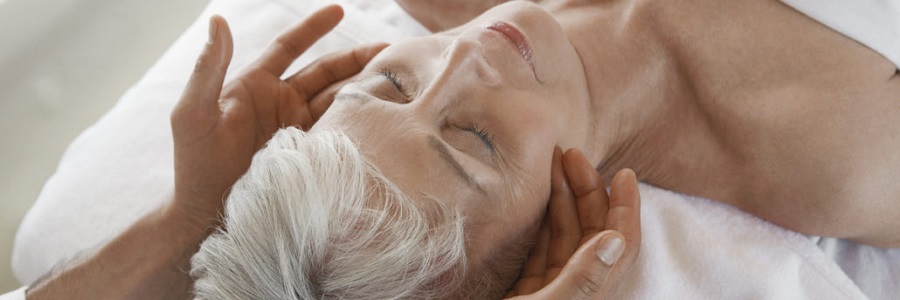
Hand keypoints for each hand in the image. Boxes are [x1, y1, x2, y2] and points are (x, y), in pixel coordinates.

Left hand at [170, 5, 386, 225]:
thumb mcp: (194, 114)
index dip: (314, 27)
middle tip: (392, 51)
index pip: (291, 46)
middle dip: (357, 58)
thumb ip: (208, 68)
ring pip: (339, 100)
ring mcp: (298, 129)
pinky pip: (340, 132)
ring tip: (398, 82)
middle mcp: (281, 102)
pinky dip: (361, 122)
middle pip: (326, 72)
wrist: (208, 217)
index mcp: (255, 85)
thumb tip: (217, 20)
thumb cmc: (194, 165)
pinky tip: (383, 117)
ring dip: (365, 89)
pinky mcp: (310, 154)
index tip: (339, 9)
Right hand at [505, 148, 641, 298]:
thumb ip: (581, 278)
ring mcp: (550, 290)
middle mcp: (574, 289)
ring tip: (550, 166)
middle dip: (586, 191)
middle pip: (591, 233)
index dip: (626, 207)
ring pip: (563, 237)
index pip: (621, 245)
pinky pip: (539, 249)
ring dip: (560, 201)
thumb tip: (614, 239)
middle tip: (570, 154)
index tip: (624, 172)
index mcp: (589, 293)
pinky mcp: (526, 293)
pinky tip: (530, 200)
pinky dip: (538, 221)